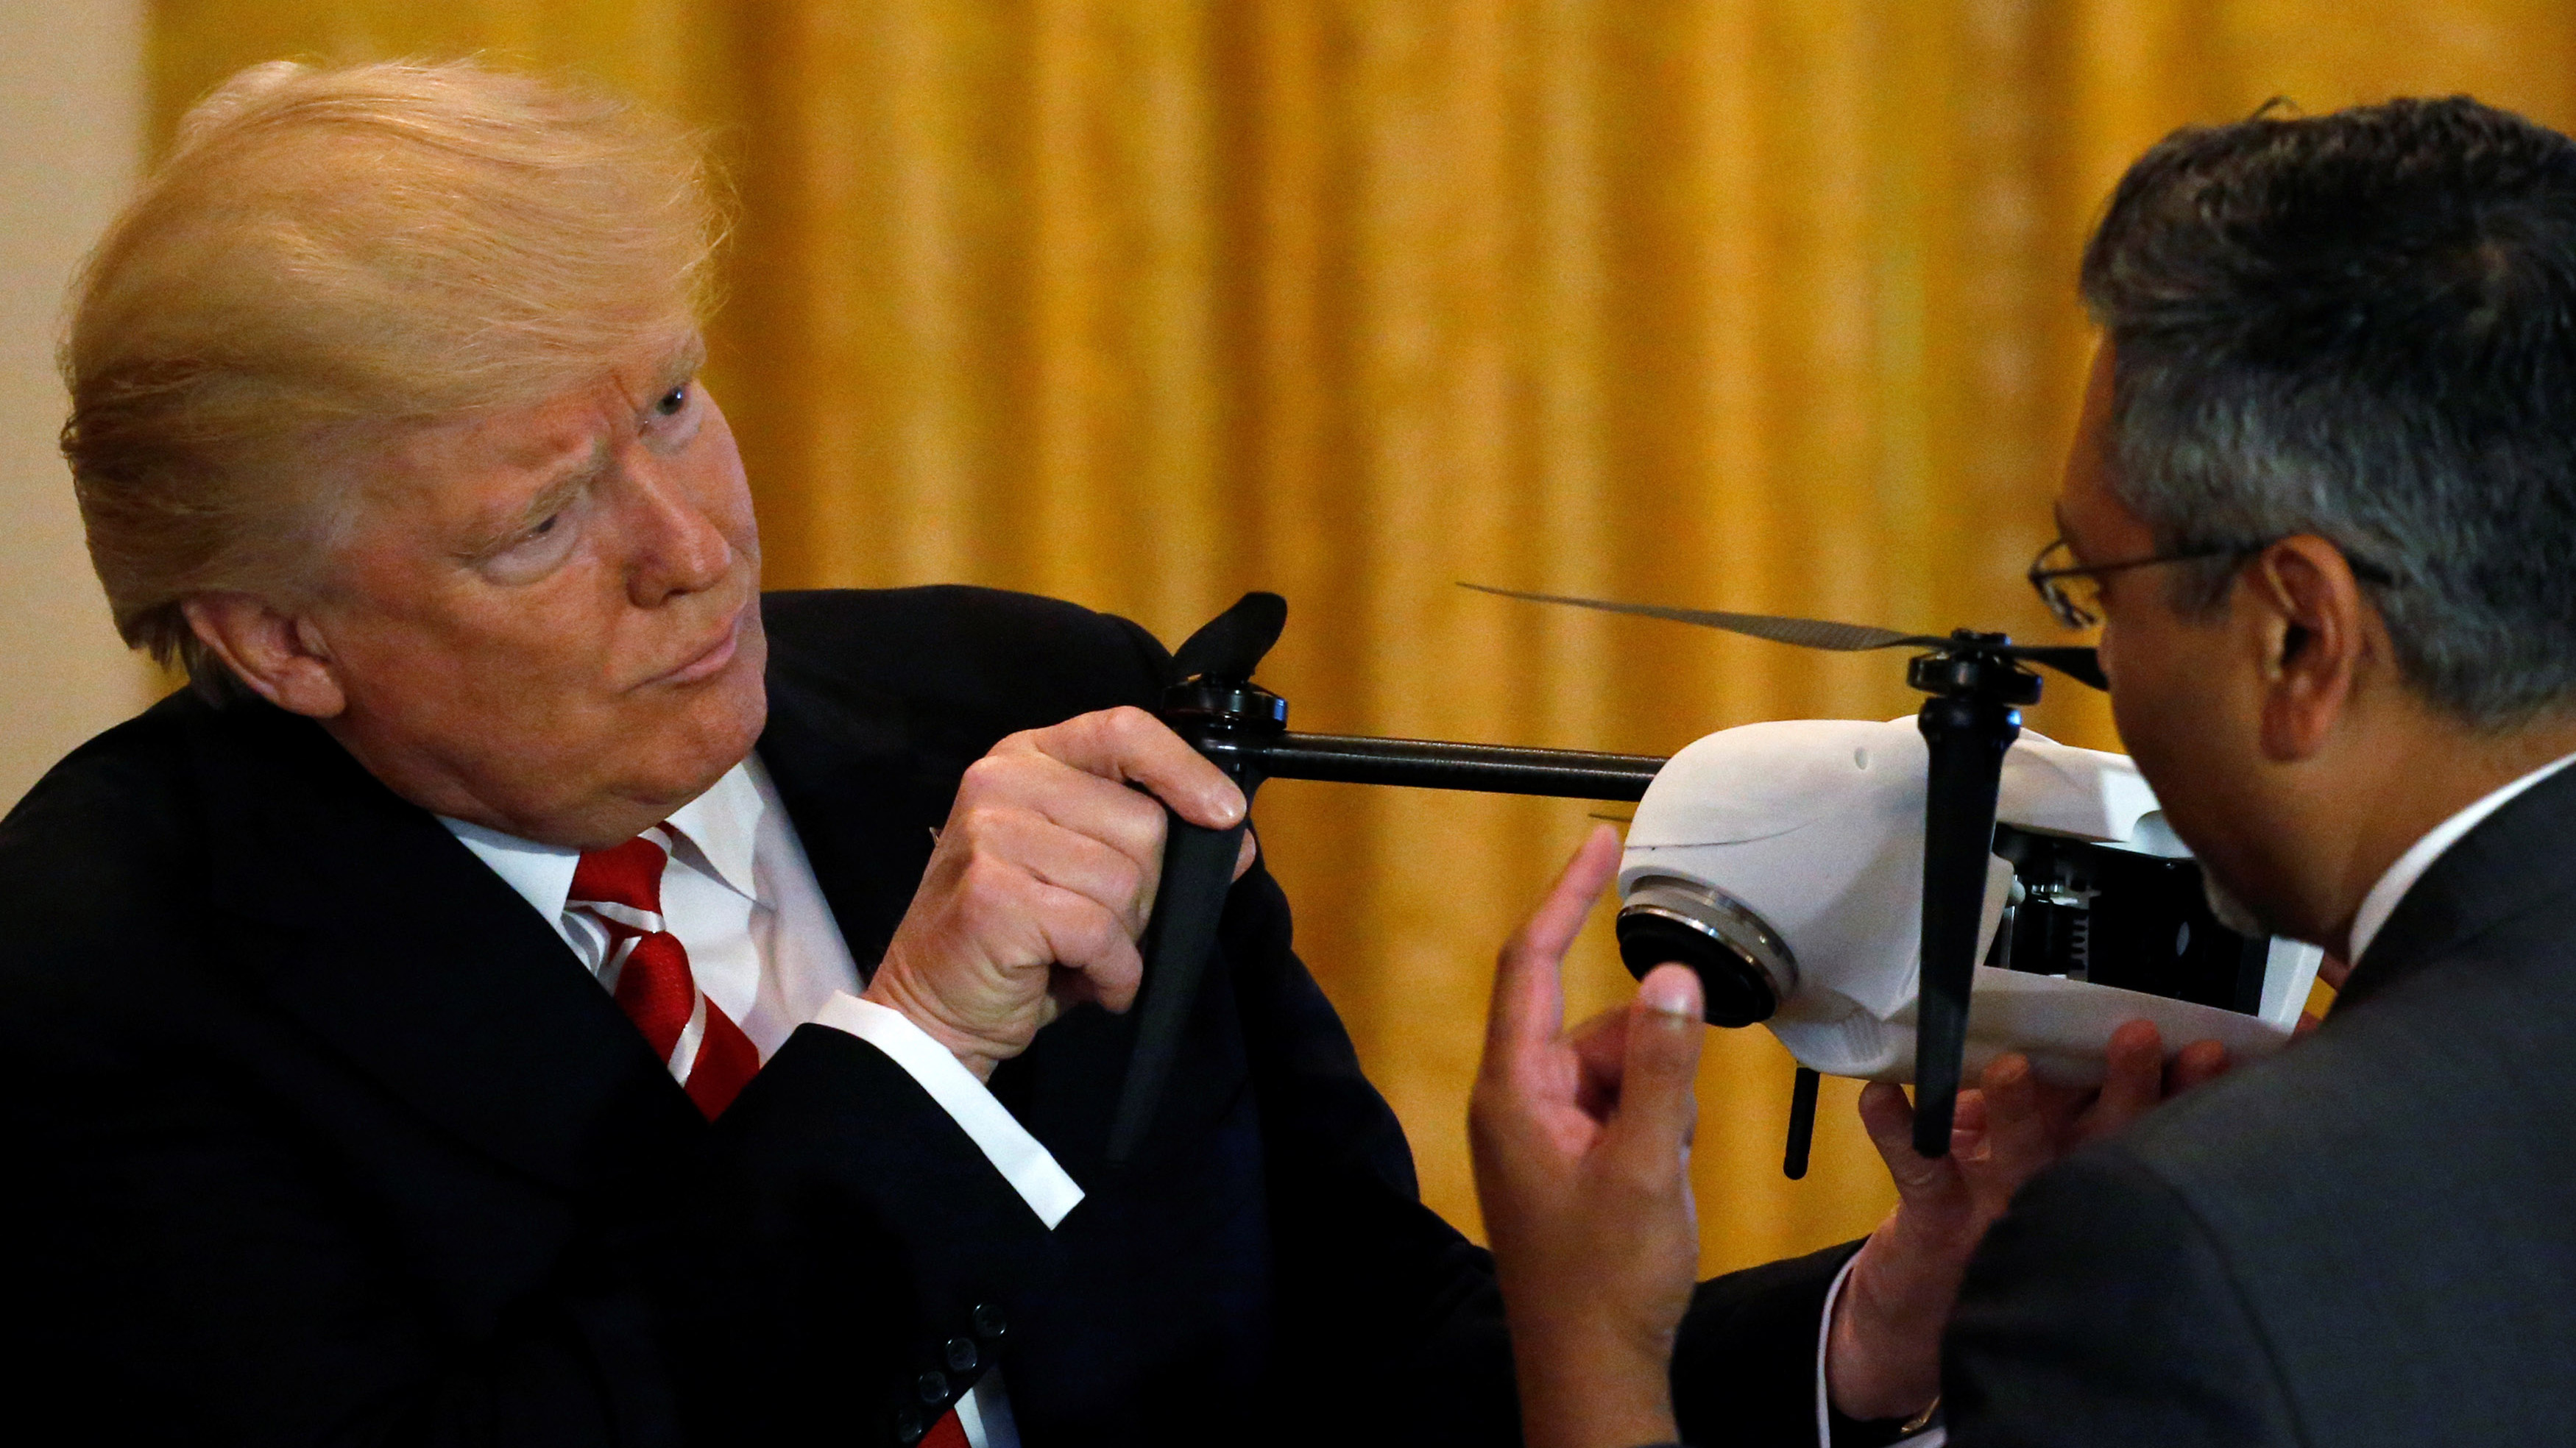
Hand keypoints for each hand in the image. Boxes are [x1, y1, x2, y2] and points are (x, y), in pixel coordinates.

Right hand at [865, 705, 1256, 1079]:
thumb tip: (1236, 838)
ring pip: (1126, 881)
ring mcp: (990, 833)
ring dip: (1126, 938)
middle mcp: (1002, 781)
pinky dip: (1110, 972)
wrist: (936, 1007)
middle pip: (1142, 821)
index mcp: (1028, 757)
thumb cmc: (1019, 936)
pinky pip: (1099, 930)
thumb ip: (1149, 841)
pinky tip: (1083, 980)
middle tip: (1103, 925)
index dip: (1185, 769)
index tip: (1225, 814)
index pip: (1123, 731)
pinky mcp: (992, 893)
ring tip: (1083, 954)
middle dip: (1148, 890)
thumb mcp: (1085, 869)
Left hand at [1470, 826, 1705, 1447]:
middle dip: (1648, 1052)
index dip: (1565, 897)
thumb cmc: (1608, 1279)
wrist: (1593, 1368)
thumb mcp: (1650, 1164)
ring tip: (1667, 1164)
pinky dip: (1653, 1125)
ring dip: (1657, 1097)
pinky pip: (1618, 1106)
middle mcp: (1516, 1101)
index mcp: (1513, 1090)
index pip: (1530, 962)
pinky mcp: (1564, 1159)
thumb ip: (1663, 1066)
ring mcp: (1539, 1132)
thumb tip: (1671, 977)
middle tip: (1677, 1117)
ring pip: (1614, 1066)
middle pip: (1590, 1024)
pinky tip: (1664, 1174)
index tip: (1598, 841)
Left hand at [1825, 1020, 2231, 1419]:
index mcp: (2083, 1169)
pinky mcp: (1937, 1224)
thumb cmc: (1979, 1225)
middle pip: (2101, 1139)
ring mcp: (1997, 1211)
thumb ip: (2045, 1104)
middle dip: (2126, 1090)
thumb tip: (2055, 1034)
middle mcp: (2054, 1193)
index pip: (2137, 1122)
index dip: (2174, 1086)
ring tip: (2011, 1067)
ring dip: (2015, 1109)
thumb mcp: (2023, 1159)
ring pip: (2018, 1156)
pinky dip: (1897, 1129)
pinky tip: (1880, 1094)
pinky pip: (1919, 1170)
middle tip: (2140, 1038)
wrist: (1913, 1325)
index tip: (2208, 1049)